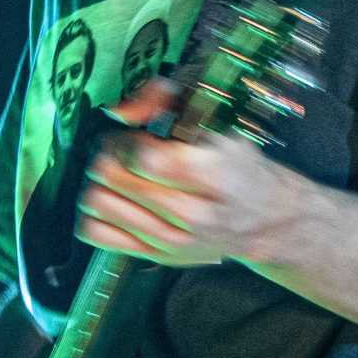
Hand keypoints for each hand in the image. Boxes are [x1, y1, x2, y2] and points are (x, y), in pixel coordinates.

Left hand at [76, 78, 300, 267]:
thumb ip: (166, 101)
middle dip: (110, 156)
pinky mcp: (155, 256)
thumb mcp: (217, 122)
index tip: (136, 136)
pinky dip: (96, 213)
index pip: (142, 157)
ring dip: (101, 182)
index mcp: (214, 176)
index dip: (129, 139)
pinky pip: (97, 233)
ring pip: (100, 204)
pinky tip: (116, 200)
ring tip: (119, 174)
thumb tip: (121, 112)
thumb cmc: (237, 167)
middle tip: (122, 152)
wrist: (262, 220)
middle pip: (114, 178)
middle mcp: (193, 215)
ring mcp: (172, 241)